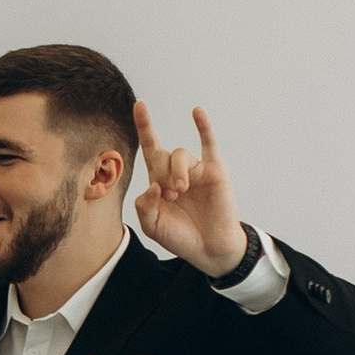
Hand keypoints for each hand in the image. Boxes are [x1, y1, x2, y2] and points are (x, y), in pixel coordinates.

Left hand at [131, 103, 247, 275]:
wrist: (208, 249)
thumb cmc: (180, 236)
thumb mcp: (152, 226)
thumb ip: (144, 206)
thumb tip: (152, 185)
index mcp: (159, 181)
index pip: (150, 148)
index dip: (145, 126)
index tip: (139, 105)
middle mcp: (177, 171)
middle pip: (162, 154)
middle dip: (161, 173)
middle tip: (170, 195)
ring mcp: (196, 170)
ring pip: (180, 154)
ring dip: (177, 170)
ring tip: (181, 190)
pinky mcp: (214, 171)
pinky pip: (209, 144)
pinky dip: (203, 127)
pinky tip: (197, 112)